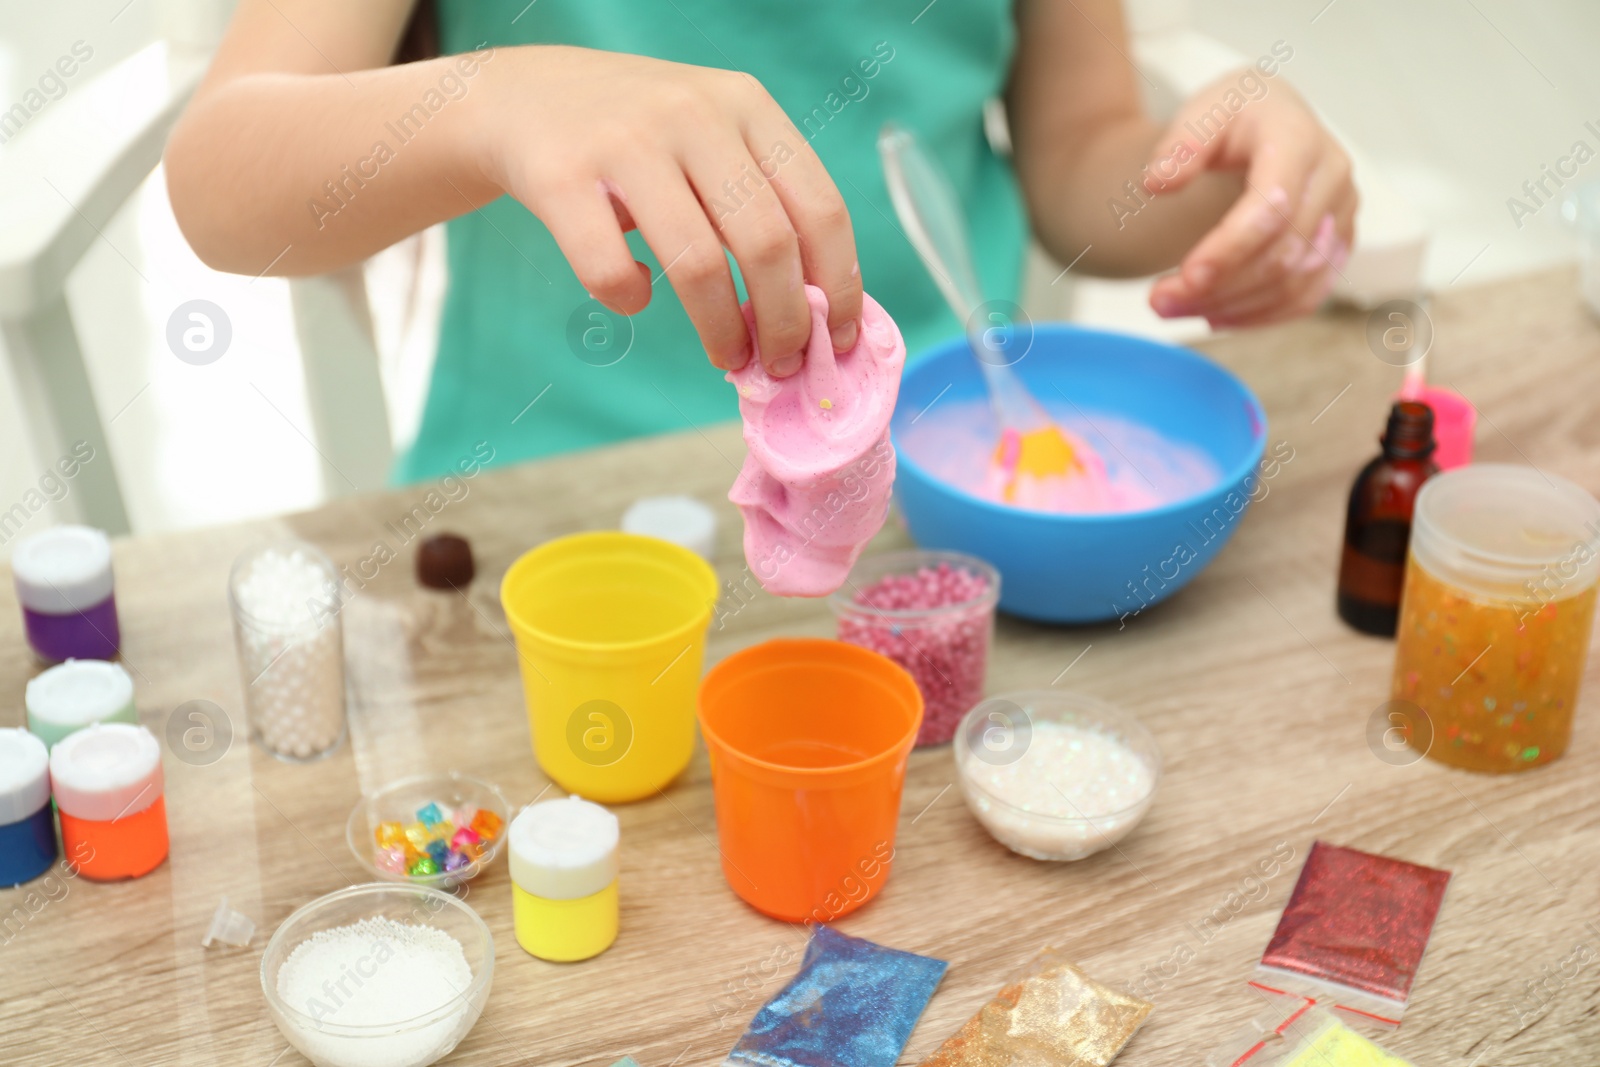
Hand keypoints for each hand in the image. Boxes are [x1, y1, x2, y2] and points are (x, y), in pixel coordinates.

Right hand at [472, 46, 860, 374]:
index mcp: (747, 105)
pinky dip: (632, 300)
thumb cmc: (642, 139)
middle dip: (785, 322)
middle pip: (767, 243)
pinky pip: (612, 273)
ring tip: (727, 356)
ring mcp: (625, 142)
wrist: (523, 96)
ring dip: (722, 331)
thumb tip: (817, 313)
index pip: (819, 207)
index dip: (839, 285)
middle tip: (782, 363)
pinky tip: (637, 294)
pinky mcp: (562, 177)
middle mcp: (693, 114)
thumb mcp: (713, 138)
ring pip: (698, 265)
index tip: (838, 339)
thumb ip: (762, 202)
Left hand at [1143, 71, 1355, 328]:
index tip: (1184, 278)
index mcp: (1298, 138)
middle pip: (1283, 254)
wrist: (1269, 118)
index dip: (1229, 250)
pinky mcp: (1338, 244)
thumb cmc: (1233, 115)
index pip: (1272, 207)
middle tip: (1158, 303)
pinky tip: (1215, 316)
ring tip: (1175, 309)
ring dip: (1234, 307)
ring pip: (1296, 282)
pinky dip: (1261, 316)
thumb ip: (1179, 144)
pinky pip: (1308, 295)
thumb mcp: (1201, 112)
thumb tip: (1159, 183)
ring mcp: (1341, 213)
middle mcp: (1332, 176)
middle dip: (1220, 288)